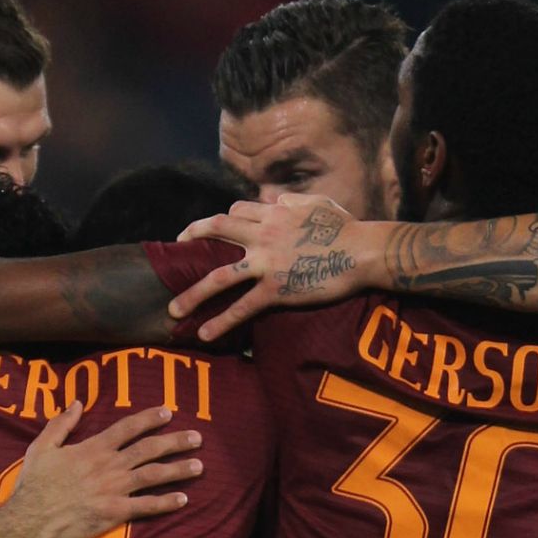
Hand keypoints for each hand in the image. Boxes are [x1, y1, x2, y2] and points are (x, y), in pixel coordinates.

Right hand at [4, 402, 202, 537]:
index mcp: (93, 448)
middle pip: (149, 449)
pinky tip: (183, 499)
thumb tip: (76, 403)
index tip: (168, 412)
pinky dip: (166, 502)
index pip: (127, 428)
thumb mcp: (41, 447)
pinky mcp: (115, 512)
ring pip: (154, 475)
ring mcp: (114, 489)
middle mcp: (109, 465)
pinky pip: (146, 506)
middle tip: (198, 438)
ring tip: (199, 465)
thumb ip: (61, 424)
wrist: (30, 520)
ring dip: (178, 469)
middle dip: (175, 441)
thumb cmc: (34, 485)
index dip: (149, 418)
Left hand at [173, 194, 370, 340]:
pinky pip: (243, 307)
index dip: (227, 218)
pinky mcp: (277, 289)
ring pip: (220, 276)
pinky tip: (204, 335)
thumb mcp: (318, 203)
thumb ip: (293, 202)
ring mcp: (267, 263)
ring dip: (193, 294)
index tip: (219, 230)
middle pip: (218, 229)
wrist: (364, 251)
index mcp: (274, 214)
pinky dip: (221, 322)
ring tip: (173, 310)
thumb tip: (278, 202)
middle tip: (177, 246)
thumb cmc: (348, 228)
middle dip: (193, 235)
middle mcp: (264, 235)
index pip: (238, 211)